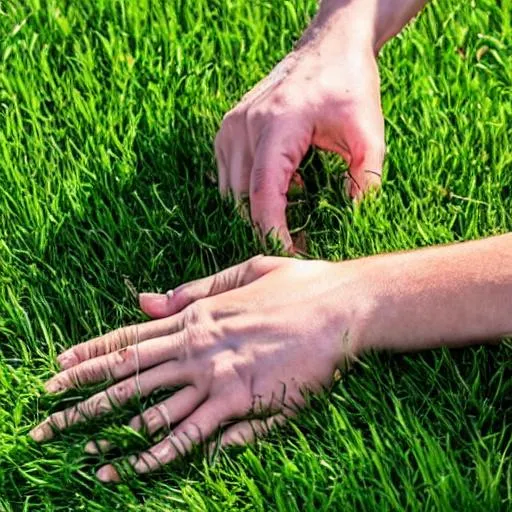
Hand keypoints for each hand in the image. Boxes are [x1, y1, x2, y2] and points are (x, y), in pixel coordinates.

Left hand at [30, 255, 366, 481]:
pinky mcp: (245, 404)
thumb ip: (193, 290)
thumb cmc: (297, 285)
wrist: (341, 305)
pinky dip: (161, 453)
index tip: (57, 370)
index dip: (89, 355)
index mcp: (198, 315)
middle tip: (45, 417)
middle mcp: (199, 348)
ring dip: (113, 434)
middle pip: (128, 377)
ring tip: (81, 453)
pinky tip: (133, 467)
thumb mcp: (241, 272)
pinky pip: (194, 435)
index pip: (130, 337)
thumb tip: (146, 299)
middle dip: (83, 398)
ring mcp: (220, 378)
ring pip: (153, 412)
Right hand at [215, 22, 384, 249]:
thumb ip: (367, 179)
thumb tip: (356, 220)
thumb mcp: (369, 133)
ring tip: (295, 216)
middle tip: (301, 241)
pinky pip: (228, 175)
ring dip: (258, 211)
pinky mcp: (229, 128)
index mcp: (277, 126)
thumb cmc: (349, 84)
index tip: (292, 254)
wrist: (329, 46)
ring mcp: (232, 126)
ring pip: (230, 191)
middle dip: (267, 227)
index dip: (274, 232)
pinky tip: (285, 187)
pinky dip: (250, 191)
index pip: (264, 195)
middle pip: (242, 198)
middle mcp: (245, 126)